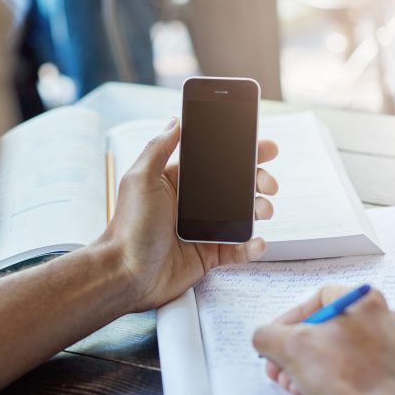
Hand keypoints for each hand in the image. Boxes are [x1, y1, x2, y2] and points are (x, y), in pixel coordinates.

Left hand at [102, 118, 278, 312]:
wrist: (126, 274)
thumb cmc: (128, 228)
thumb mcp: (140, 180)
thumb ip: (158, 148)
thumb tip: (176, 120)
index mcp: (179, 182)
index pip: (216, 162)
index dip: (242, 154)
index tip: (264, 148)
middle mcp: (193, 204)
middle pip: (236, 187)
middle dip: (259, 181)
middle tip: (269, 183)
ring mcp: (203, 229)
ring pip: (242, 216)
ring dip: (260, 210)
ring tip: (264, 210)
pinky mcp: (209, 255)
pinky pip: (238, 249)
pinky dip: (252, 246)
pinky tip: (257, 242)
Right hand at [252, 286, 394, 394]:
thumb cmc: (347, 376)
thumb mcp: (289, 347)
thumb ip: (267, 335)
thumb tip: (264, 337)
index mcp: (364, 300)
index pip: (317, 299)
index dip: (290, 319)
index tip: (278, 337)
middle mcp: (382, 318)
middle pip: (325, 327)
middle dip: (296, 350)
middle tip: (282, 365)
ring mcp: (389, 346)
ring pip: (337, 349)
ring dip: (309, 366)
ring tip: (295, 384)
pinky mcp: (390, 371)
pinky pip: (352, 367)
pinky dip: (331, 377)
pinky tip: (315, 391)